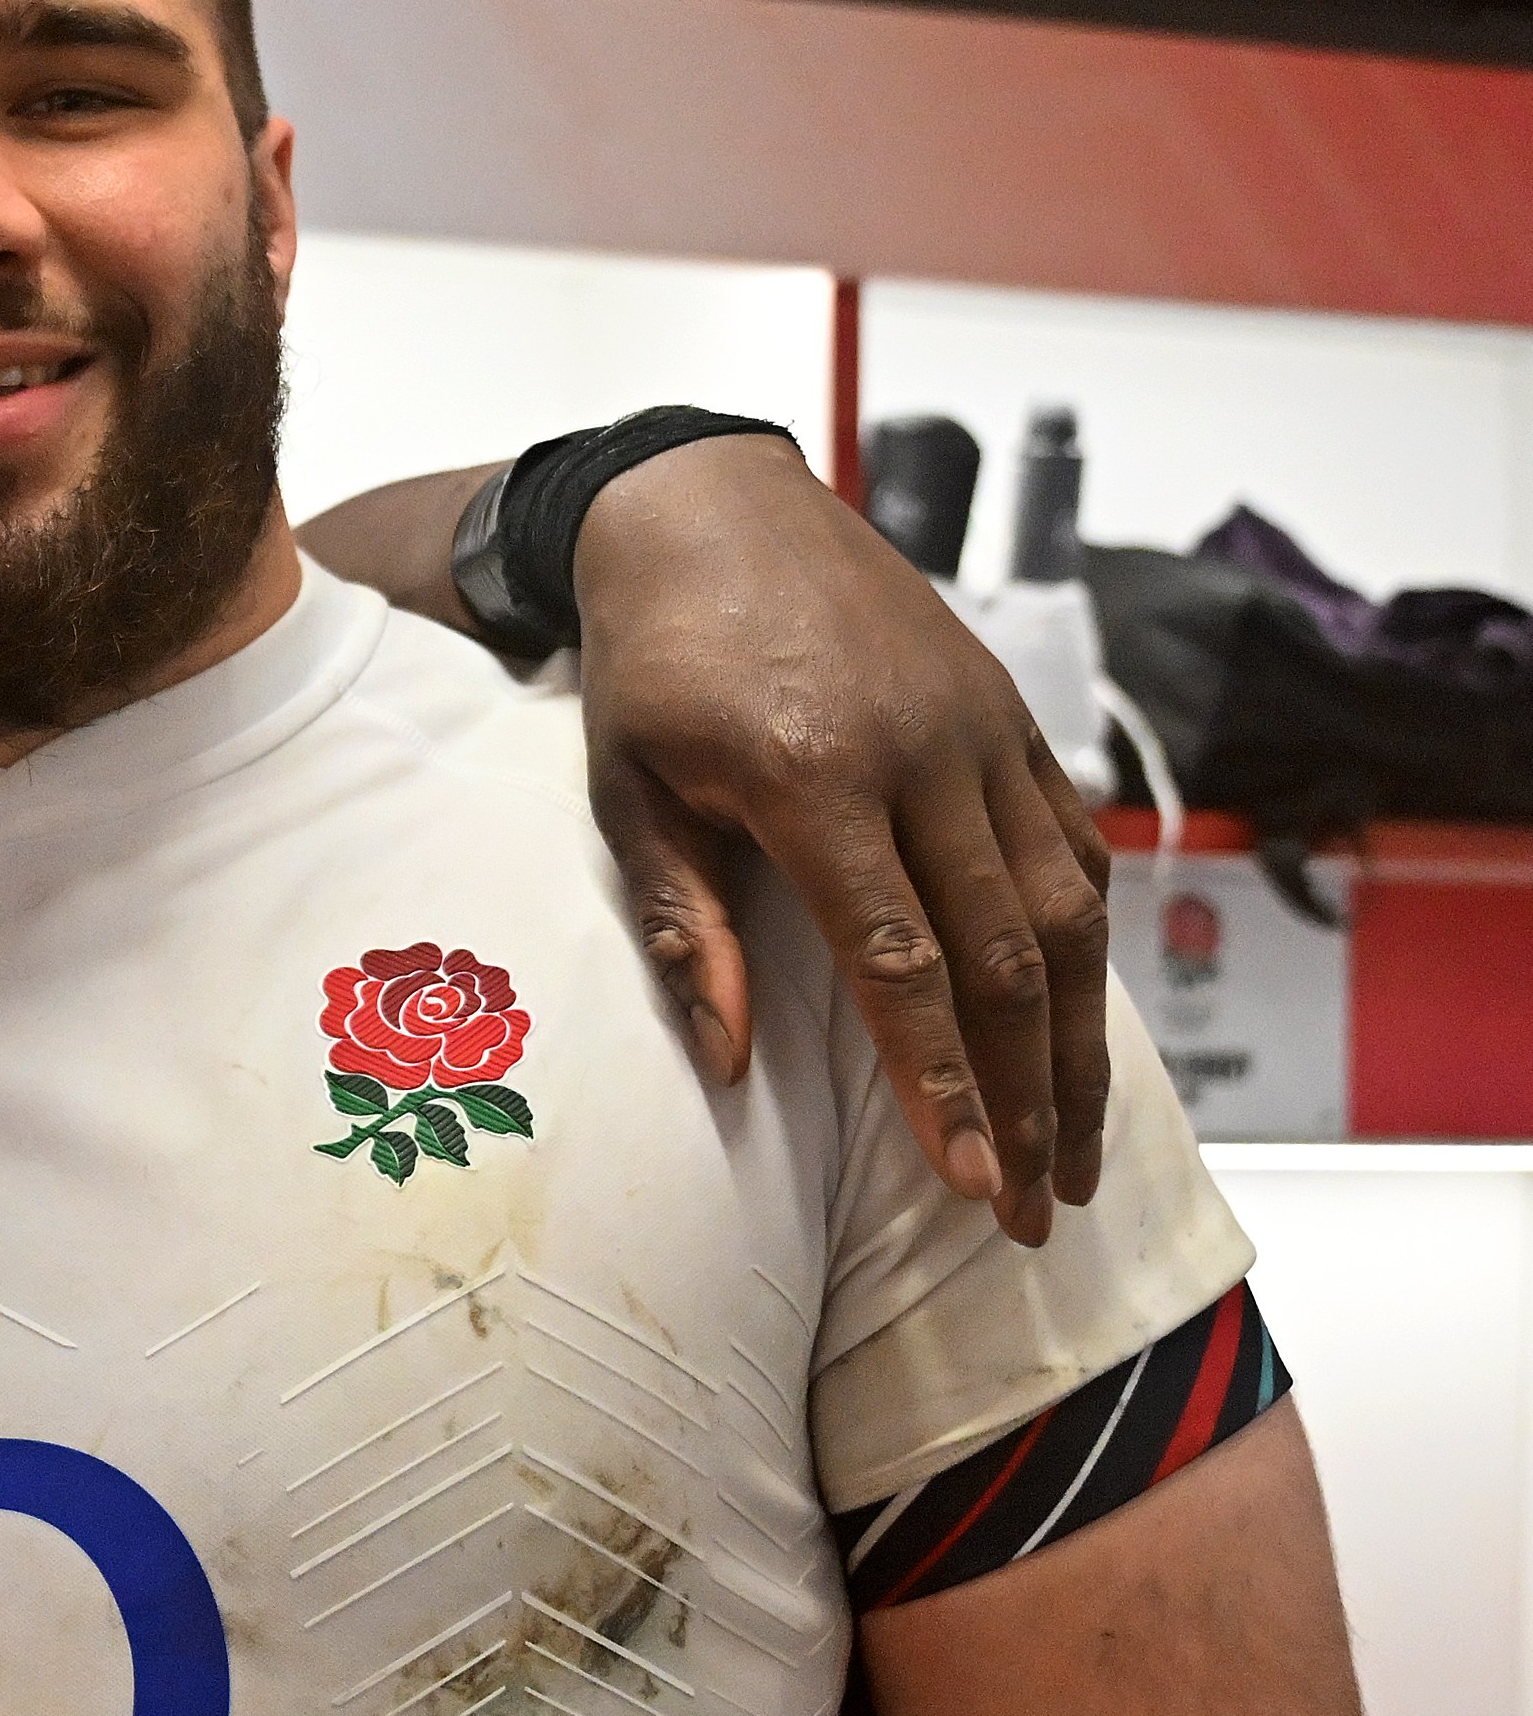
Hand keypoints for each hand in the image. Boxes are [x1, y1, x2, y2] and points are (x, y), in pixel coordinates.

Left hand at [570, 434, 1107, 1242]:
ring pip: (1067, 910)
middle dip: (1034, 1098)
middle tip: (1038, 1208)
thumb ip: (678, 922)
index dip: (946, 1084)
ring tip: (1077, 1149)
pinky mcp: (1013, 716)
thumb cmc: (653, 658)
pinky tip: (1080, 1026)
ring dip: (1082, 1041)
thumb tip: (730, 1061)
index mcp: (814, 774)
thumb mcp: (626, 785)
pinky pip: (1072, 846)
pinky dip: (1088, 945)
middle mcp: (923, 752)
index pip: (901, 964)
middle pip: (1010, 956)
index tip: (977, 1183)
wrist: (710, 507)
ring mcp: (983, 729)